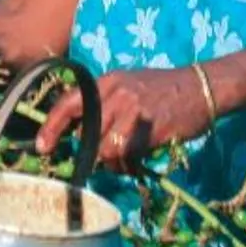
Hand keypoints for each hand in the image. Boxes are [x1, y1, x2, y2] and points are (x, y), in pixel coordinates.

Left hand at [35, 65, 216, 168]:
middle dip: (87, 152)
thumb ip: (105, 103)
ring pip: (104, 148)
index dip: (51, 126)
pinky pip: (126, 156)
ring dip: (110, 162)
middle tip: (96, 162)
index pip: (69, 102)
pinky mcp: (150, 129)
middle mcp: (116, 93)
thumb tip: (79, 132)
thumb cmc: (164, 90)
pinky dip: (127, 165)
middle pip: (86, 133)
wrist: (203, 87)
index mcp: (107, 82)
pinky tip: (137, 162)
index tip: (42, 147)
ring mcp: (133, 110)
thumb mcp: (129, 85)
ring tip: (123, 161)